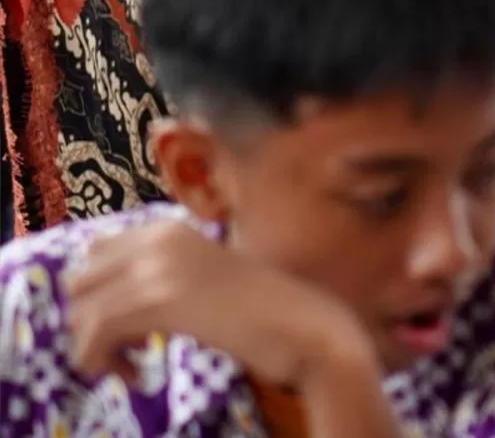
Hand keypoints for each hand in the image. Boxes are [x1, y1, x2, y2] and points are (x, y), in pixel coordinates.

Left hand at [64, 220, 374, 387]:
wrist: (307, 328)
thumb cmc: (262, 312)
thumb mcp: (201, 279)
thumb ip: (159, 275)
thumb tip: (101, 301)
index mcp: (169, 228)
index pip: (93, 255)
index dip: (97, 297)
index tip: (124, 329)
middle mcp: (159, 237)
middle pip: (78, 281)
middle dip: (88, 323)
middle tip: (123, 353)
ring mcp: (160, 265)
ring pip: (81, 310)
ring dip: (94, 349)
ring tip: (129, 369)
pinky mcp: (163, 299)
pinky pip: (97, 333)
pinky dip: (102, 361)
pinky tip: (136, 375)